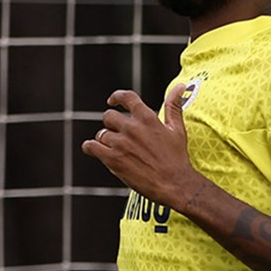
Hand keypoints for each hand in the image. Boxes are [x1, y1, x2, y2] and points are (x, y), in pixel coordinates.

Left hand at [81, 84, 201, 207]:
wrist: (174, 184)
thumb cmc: (177, 158)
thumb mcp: (177, 129)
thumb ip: (174, 105)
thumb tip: (180, 86)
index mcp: (147, 118)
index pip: (126, 97)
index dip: (116, 97)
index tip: (112, 101)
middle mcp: (132, 128)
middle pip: (109, 116)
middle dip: (111, 124)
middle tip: (118, 135)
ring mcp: (121, 144)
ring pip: (101, 133)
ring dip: (105, 139)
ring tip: (113, 148)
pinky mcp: (113, 159)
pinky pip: (91, 147)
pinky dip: (90, 147)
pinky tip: (94, 150)